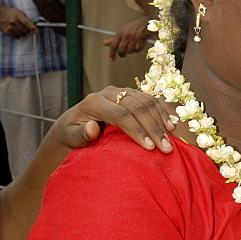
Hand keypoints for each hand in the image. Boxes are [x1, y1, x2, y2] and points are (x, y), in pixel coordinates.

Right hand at [0, 4, 38, 37]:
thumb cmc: (10, 12)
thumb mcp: (19, 12)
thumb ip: (26, 19)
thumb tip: (33, 26)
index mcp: (18, 16)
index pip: (27, 23)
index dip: (33, 28)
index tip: (37, 31)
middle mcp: (14, 22)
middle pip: (26, 31)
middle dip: (27, 30)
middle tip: (25, 27)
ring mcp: (10, 28)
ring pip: (22, 35)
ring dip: (23, 33)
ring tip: (19, 28)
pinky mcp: (7, 32)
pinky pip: (17, 37)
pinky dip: (18, 35)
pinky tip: (16, 31)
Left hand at [53, 86, 175, 152]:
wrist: (74, 121)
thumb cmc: (72, 133)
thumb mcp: (71, 137)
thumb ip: (80, 134)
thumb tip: (92, 128)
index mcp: (94, 102)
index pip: (121, 115)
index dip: (137, 130)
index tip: (150, 147)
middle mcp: (109, 93)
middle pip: (137, 107)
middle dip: (153, 128)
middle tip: (165, 148)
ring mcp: (121, 91)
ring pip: (146, 102)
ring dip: (160, 121)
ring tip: (169, 141)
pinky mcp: (130, 94)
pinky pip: (149, 100)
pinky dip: (161, 113)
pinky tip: (169, 127)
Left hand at [102, 17, 149, 59]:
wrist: (146, 22)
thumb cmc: (134, 26)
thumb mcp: (122, 30)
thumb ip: (114, 38)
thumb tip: (104, 43)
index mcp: (120, 33)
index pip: (113, 45)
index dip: (111, 53)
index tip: (111, 59)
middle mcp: (126, 35)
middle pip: (121, 50)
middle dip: (122, 54)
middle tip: (123, 54)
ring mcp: (133, 38)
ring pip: (129, 51)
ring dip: (131, 51)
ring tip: (133, 46)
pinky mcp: (140, 40)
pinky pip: (137, 50)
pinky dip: (138, 49)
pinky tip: (139, 44)